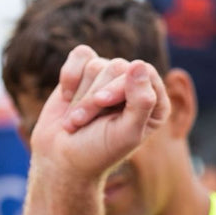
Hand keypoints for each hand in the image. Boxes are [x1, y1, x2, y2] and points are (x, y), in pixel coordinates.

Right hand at [28, 46, 171, 183]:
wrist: (61, 159)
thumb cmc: (98, 151)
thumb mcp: (126, 133)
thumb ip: (141, 102)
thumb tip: (139, 64)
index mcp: (154, 103)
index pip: (145, 73)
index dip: (120, 85)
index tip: (102, 102)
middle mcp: (134, 87)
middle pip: (117, 67)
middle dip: (95, 97)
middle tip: (81, 122)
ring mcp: (110, 79)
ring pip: (96, 65)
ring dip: (80, 96)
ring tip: (75, 120)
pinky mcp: (86, 73)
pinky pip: (81, 55)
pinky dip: (69, 76)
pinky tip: (67, 97)